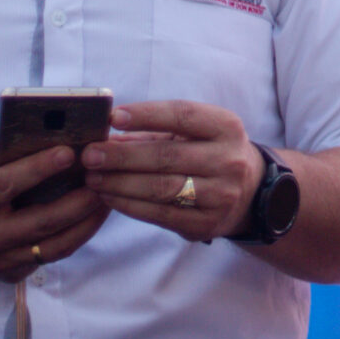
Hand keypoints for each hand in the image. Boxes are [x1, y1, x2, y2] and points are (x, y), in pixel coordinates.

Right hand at [0, 139, 109, 281]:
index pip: (7, 185)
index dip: (39, 168)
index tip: (69, 151)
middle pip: (43, 221)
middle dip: (80, 200)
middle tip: (105, 176)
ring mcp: (0, 260)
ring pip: (55, 244)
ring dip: (88, 221)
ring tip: (110, 194)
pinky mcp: (12, 272)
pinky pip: (52, 255)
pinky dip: (78, 235)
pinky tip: (94, 213)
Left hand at [85, 102, 263, 244]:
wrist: (249, 193)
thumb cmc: (209, 154)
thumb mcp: (195, 134)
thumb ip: (154, 132)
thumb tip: (107, 134)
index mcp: (226, 127)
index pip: (183, 115)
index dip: (147, 115)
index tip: (113, 117)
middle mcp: (229, 160)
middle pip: (167, 156)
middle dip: (122, 155)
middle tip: (90, 155)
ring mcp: (221, 194)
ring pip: (161, 188)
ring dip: (120, 183)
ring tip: (93, 178)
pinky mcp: (207, 223)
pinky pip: (160, 214)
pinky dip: (129, 205)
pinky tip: (109, 197)